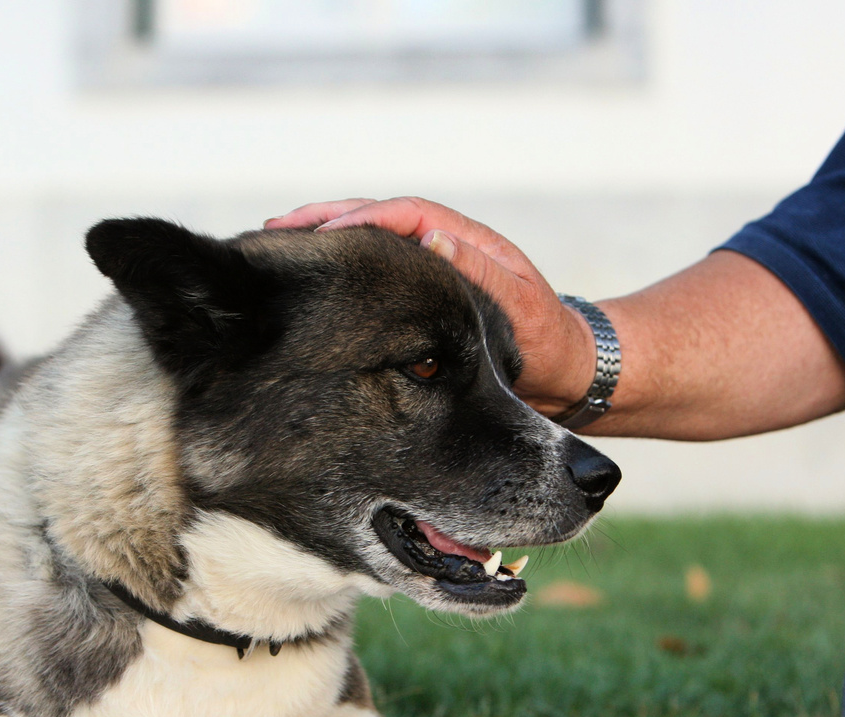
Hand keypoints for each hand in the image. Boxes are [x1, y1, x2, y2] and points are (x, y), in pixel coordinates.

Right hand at [267, 197, 595, 417]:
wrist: (567, 374)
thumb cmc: (548, 342)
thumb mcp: (519, 306)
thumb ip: (479, 271)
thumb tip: (431, 236)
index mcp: (467, 240)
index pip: (403, 214)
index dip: (359, 218)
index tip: (318, 233)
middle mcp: (444, 248)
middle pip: (376, 220)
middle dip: (325, 221)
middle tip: (277, 231)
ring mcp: (431, 274)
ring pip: (371, 248)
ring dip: (327, 244)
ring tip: (280, 249)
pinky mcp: (422, 302)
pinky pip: (375, 282)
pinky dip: (342, 279)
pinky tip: (310, 291)